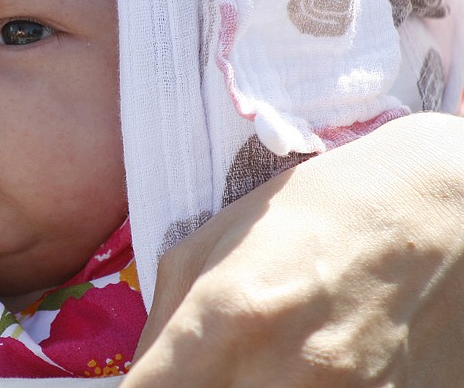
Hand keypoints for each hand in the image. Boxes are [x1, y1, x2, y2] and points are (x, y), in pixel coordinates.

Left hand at [124, 113, 463, 385]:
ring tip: (257, 361)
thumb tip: (144, 374)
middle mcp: (283, 375)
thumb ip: (164, 318)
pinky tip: (306, 368)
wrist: (436, 211)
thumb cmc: (317, 209)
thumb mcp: (214, 241)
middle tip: (204, 368)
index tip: (150, 383)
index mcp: (227, 318)